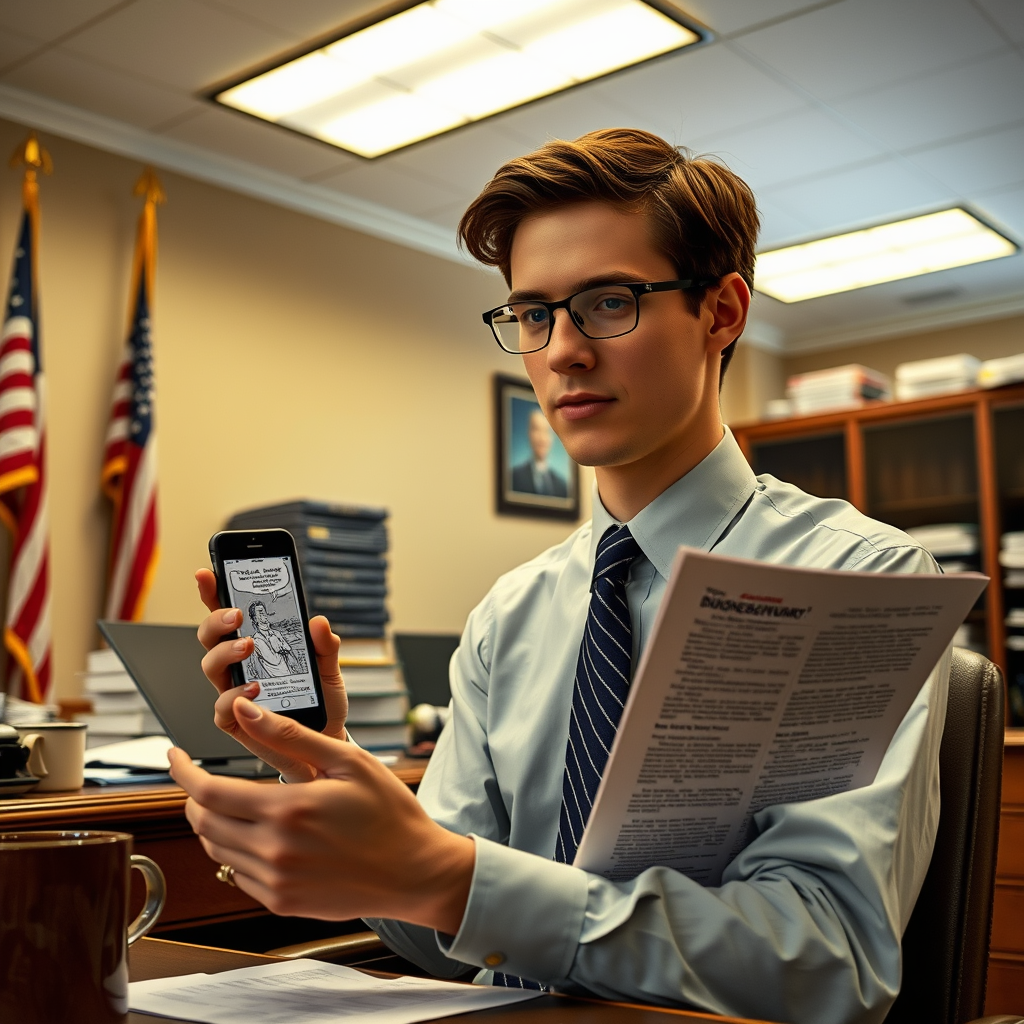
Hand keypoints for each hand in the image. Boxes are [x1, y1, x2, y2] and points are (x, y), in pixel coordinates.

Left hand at [169, 700, 473, 932]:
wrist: (414, 871)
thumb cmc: (388, 812)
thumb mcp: (347, 761)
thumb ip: (290, 736)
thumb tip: (244, 711)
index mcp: (288, 810)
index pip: (209, 792)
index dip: (182, 772)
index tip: (174, 755)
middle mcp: (274, 851)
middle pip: (203, 822)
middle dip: (193, 796)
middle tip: (201, 776)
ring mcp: (276, 882)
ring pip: (216, 849)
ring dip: (211, 822)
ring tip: (232, 802)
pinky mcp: (282, 902)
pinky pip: (236, 875)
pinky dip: (234, 850)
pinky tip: (258, 833)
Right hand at [195, 568, 346, 781]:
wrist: (325, 744)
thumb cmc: (320, 703)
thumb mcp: (329, 671)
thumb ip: (325, 647)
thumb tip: (319, 621)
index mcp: (258, 646)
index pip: (230, 615)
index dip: (214, 592)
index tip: (207, 572)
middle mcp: (239, 666)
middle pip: (210, 636)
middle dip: (216, 620)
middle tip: (237, 615)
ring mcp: (233, 692)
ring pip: (210, 666)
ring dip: (225, 652)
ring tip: (248, 647)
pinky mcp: (235, 722)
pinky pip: (222, 707)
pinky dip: (234, 696)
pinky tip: (254, 689)